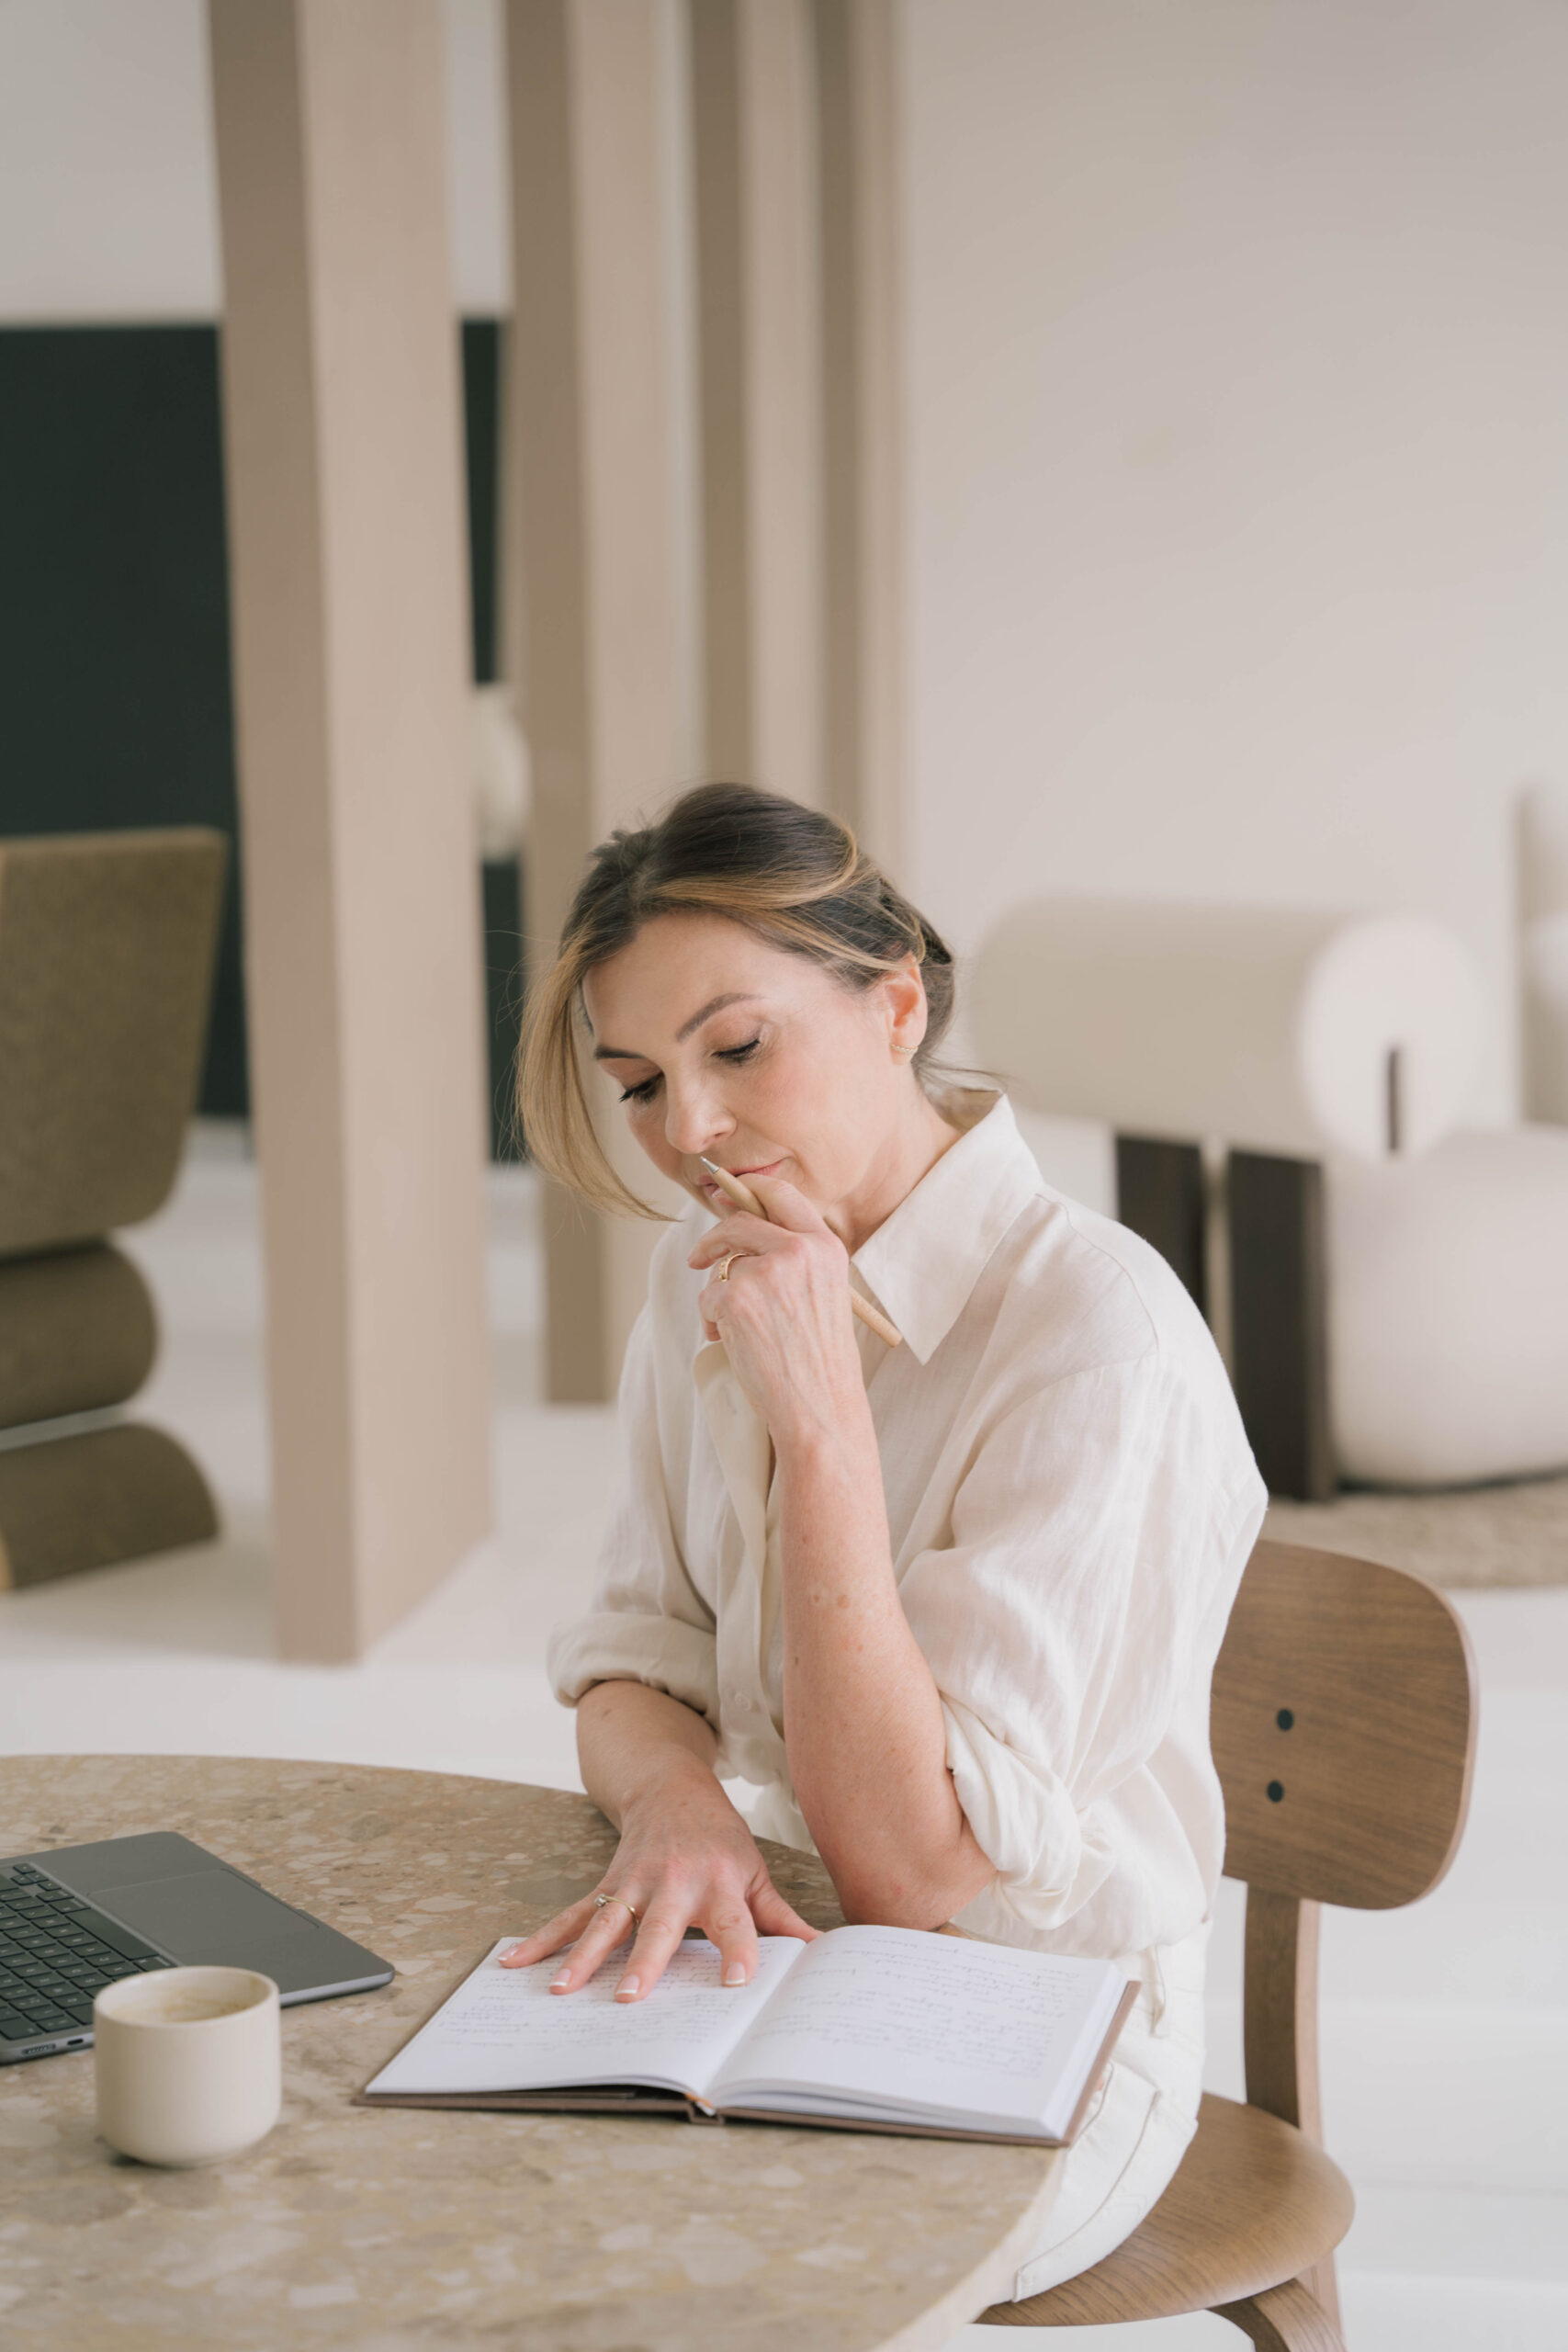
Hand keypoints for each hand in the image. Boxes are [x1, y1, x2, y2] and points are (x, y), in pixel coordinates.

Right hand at [498, 1761, 818, 1999]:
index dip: (738, 1951)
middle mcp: (675, 1884)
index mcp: (719, 1884)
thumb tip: (824, 1955)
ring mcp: (634, 1883)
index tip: (738, 1982)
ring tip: (561, 1990)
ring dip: (583, 1958)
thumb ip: (782, 1919)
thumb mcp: (755, 1873)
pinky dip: (543, 1938)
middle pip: (661, 1928)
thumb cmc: (721, 1840)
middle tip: (630, 1997)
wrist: (673, 1789)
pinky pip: (573, 1915)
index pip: (735, 1923)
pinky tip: (516, 1962)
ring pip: (607, 1923)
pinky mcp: (607, 1885)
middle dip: (646, 1962)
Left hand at [688, 1177, 866, 1445]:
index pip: (781, 1194)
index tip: (725, 1198)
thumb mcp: (823, 1294)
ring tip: (734, 1330)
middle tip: (697, 1258)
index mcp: (826, 1247)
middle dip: (713, 1240)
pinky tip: (731, 1343)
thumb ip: (793, 1259)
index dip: (747, 1192)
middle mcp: (799, 1250)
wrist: (819, 1406)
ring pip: (721, 1264)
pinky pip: (707, 1296)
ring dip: (717, 1294)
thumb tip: (739, 1229)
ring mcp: (767, 1271)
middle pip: (739, 1222)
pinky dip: (711, 1321)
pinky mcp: (737, 1296)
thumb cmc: (818, 1360)